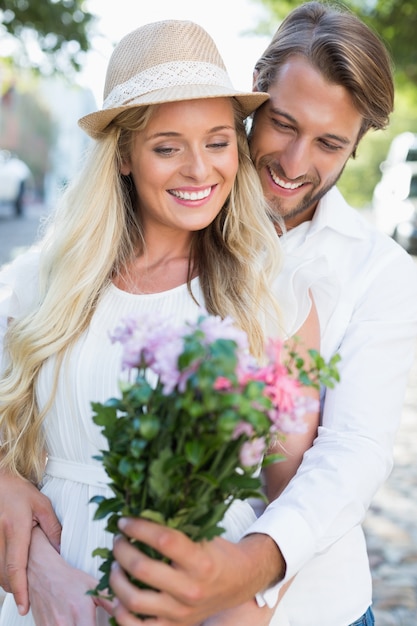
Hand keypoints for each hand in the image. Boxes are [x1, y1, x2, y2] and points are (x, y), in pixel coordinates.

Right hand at [0, 470, 60, 614]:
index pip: (16, 567)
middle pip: (4, 575)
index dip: (20, 589)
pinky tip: (12, 572)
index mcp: (16, 529)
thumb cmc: (19, 491)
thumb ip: (53, 529)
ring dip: (8, 582)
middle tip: (28, 598)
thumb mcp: (42, 505)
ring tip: (22, 585)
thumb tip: (61, 551)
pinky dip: (2, 572)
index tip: (24, 606)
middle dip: (16, 589)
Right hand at [28, 526, 113, 624]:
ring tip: (85, 622)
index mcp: (80, 612)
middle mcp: (64, 623)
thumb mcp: (93, 586)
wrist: (42, 573)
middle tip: (96, 623)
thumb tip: (126, 610)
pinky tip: (75, 624)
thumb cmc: (69, 579)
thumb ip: (110, 601)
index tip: (110, 625)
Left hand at [110, 518, 284, 624]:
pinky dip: (120, 612)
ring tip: (114, 565)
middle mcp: (190, 589)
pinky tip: (117, 596)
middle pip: (142, 569)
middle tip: (117, 540)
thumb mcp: (206, 535)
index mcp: (200, 562)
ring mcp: (180, 612)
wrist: (239, 583)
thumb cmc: (218, 555)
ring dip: (116, 579)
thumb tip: (141, 511)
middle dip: (122, 550)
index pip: (163, 541)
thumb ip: (177, 525)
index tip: (125, 521)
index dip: (138, 528)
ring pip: (134, 600)